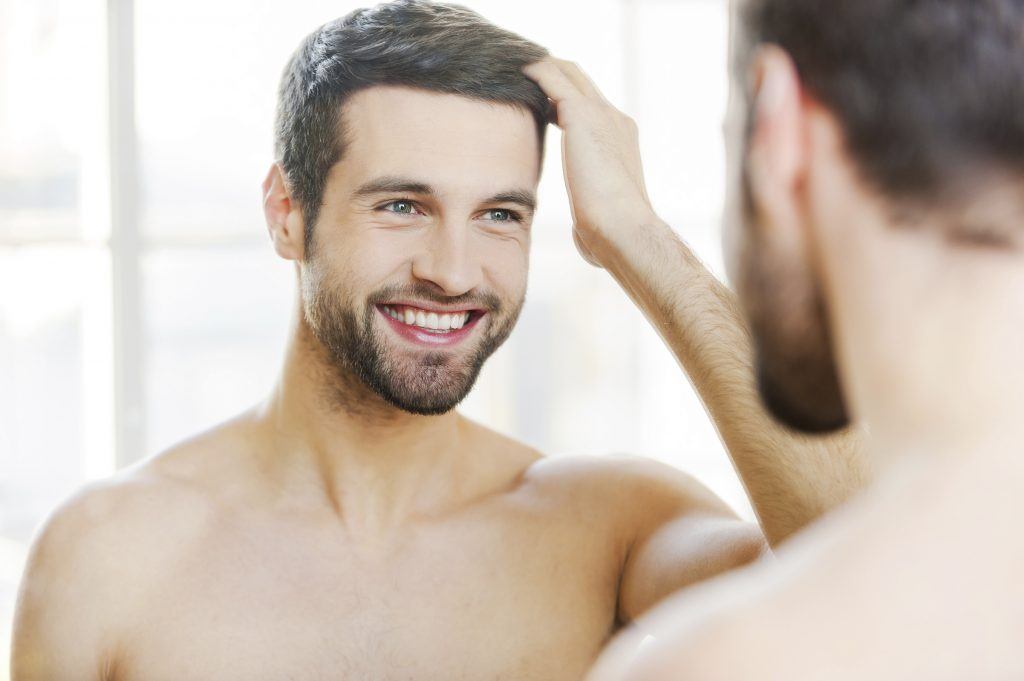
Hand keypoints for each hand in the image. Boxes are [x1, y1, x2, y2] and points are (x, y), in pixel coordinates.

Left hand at [523, 57, 656, 267]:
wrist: (624, 230)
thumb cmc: (611, 235)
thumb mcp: (599, 212)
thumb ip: (591, 206)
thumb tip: (584, 230)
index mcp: (620, 140)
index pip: (590, 105)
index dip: (563, 98)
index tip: (538, 103)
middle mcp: (614, 119)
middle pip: (579, 79)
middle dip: (550, 74)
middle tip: (517, 78)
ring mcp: (600, 114)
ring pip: (566, 71)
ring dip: (538, 67)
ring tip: (509, 71)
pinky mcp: (582, 115)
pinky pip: (551, 77)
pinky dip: (531, 71)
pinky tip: (509, 74)